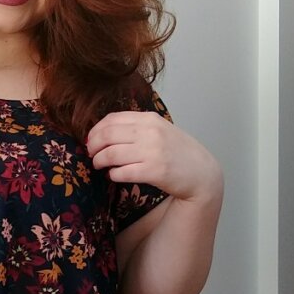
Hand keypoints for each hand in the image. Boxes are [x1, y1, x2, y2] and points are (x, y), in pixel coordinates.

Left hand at [86, 111, 221, 203]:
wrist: (201, 173)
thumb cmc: (178, 152)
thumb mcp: (160, 130)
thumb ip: (137, 127)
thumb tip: (104, 131)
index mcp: (150, 119)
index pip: (112, 119)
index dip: (95, 130)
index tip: (91, 140)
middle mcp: (150, 132)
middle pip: (107, 135)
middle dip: (93, 146)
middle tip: (91, 154)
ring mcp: (153, 152)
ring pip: (111, 154)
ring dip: (99, 161)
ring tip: (99, 165)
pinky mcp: (154, 171)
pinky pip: (122, 172)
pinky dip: (113, 174)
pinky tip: (115, 175)